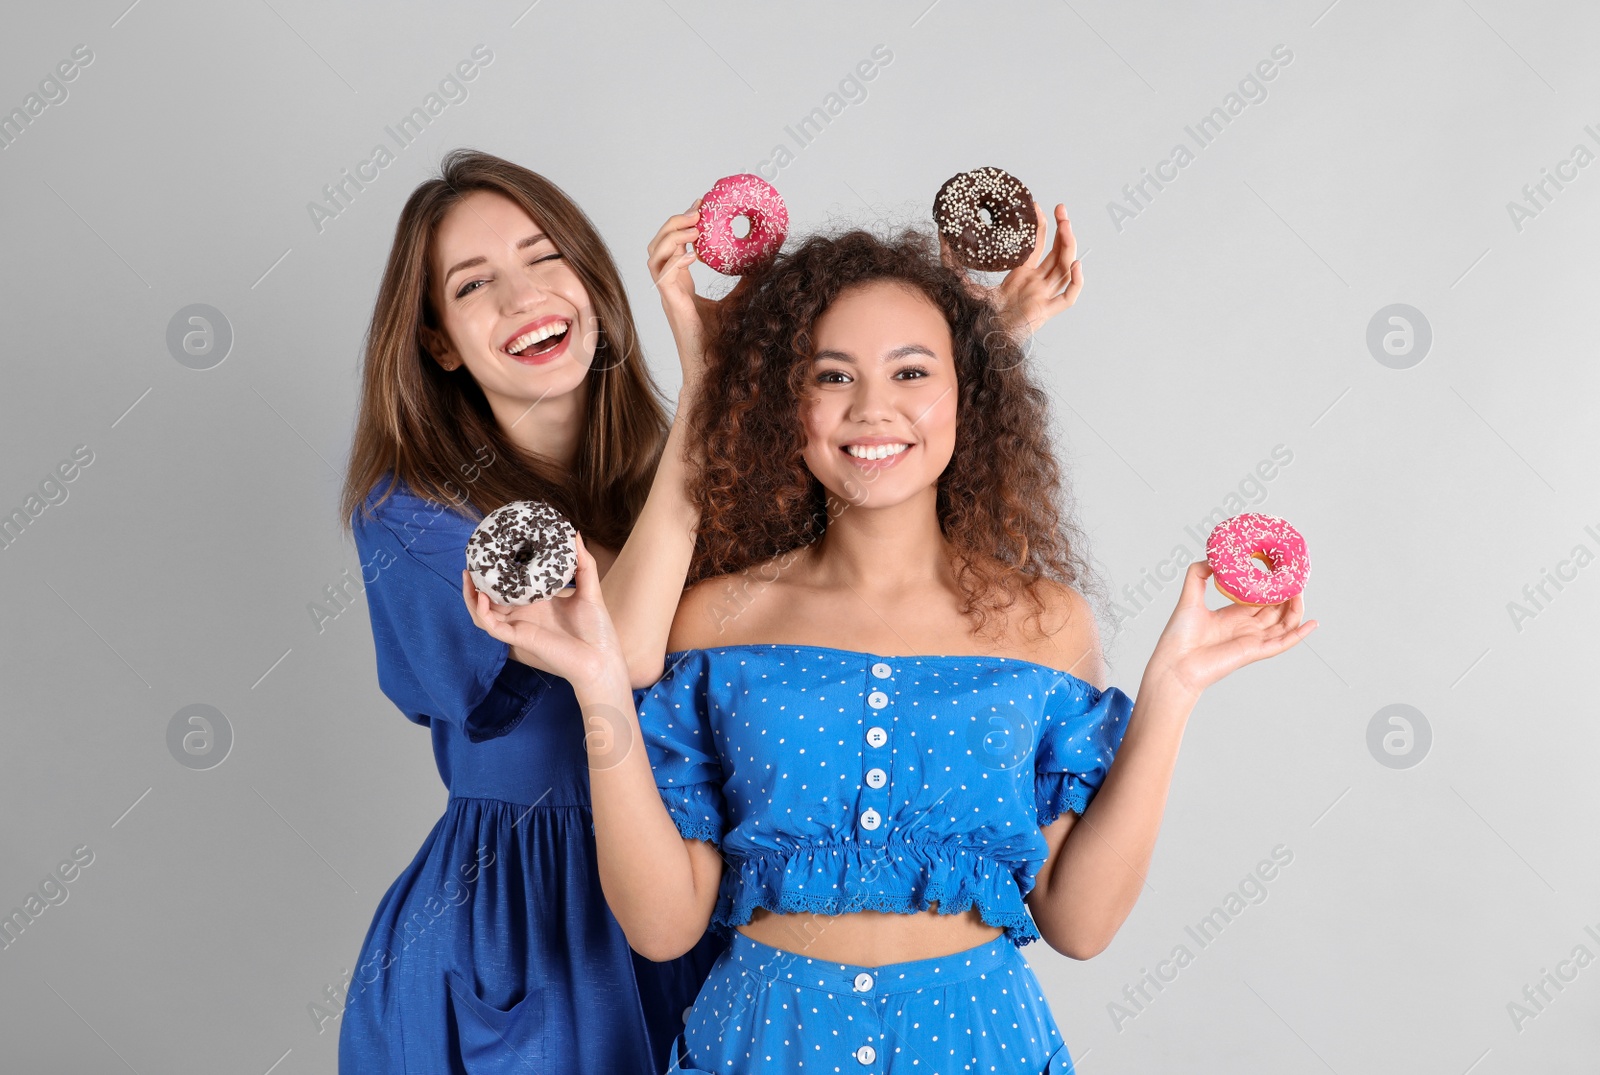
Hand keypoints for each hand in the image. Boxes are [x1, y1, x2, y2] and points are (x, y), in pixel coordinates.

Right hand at [460, 534, 628, 693]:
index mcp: (537, 603)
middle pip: (491, 599)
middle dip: (477, 582)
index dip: (498, 572)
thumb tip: (575, 534)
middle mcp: (524, 614)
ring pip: (485, 613)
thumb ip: (583, 563)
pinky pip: (493, 627)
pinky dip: (483, 613)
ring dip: (472, 597)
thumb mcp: (590, 590)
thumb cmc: (597, 629)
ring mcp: (520, 626)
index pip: (510, 586)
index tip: (491, 551)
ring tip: (468, 576)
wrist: (601, 658)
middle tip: (473, 561)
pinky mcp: (520, 638)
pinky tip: (483, 598)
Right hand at [647, 201, 753, 387]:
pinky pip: (663, 277)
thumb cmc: (719, 342)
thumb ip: (746, 280)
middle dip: (674, 223)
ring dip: (672, 237)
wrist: (712, 369)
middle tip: (698, 210)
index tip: (701, 205)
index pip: (674, 245)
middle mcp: (669, 286)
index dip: (683, 223)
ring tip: (695, 226)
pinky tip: (693, 256)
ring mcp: (667, 296)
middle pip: (657, 244)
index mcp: (680, 283)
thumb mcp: (737, 301)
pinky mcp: (671, 306)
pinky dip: (675, 262)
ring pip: (654, 256)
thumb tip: (765, 259)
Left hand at [942, 202, 1082, 339]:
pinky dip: (1076, 282)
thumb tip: (941, 233)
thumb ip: (951, 260)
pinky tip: (1075, 265)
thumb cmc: (975, 315)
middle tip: (1060, 208)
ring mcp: (1043, 297)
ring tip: (1066, 225)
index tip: (1037, 206)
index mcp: (1020, 276)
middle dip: (1061, 229)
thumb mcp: (963, 281)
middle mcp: (1035, 284)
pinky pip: (1068, 297)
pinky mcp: (1046, 312)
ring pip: (1064, 268)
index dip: (1039, 226)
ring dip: (1069, 245)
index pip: (1036, 246)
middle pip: (1056, 252)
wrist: (979, 339)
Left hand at [1144, 561, 1317, 698]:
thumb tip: (1212, 557)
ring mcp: (1252, 641)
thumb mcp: (1189, 597)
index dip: (1271, 588)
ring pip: (1283, 625)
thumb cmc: (1179, 635)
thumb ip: (1198, 574)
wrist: (1175, 663)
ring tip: (1301, 592)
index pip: (1260, 601)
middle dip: (1287, 596)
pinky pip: (1282, 643)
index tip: (1280, 573)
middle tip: (1295, 579)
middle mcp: (1245, 629)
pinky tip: (1312, 623)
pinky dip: (1299, 634)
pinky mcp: (1254, 652)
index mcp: (1232, 617)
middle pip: (1275, 611)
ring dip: (1295, 610)